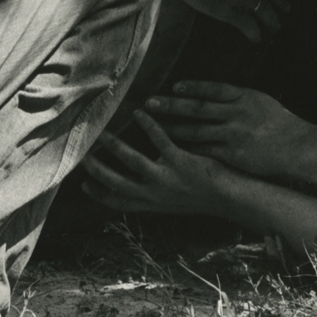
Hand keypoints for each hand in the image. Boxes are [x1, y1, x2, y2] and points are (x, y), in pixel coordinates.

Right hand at [82, 113, 243, 215]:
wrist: (233, 199)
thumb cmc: (207, 197)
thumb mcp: (176, 202)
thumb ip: (156, 194)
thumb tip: (139, 184)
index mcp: (154, 204)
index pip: (120, 202)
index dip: (99, 194)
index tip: (83, 184)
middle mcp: (157, 194)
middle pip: (118, 183)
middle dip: (97, 169)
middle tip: (82, 154)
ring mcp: (168, 179)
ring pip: (133, 161)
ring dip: (115, 146)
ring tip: (102, 132)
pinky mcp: (182, 162)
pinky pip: (160, 140)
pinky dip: (148, 125)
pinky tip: (138, 112)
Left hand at [144, 80, 306, 177]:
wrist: (298, 147)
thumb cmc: (280, 123)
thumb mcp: (259, 100)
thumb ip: (236, 97)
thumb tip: (210, 92)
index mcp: (244, 97)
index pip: (213, 89)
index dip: (192, 87)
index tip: (173, 86)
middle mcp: (237, 114)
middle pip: (198, 108)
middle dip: (172, 106)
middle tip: (150, 103)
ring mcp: (235, 135)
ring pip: (197, 131)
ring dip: (173, 128)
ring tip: (154, 126)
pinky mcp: (234, 155)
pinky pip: (205, 151)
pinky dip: (188, 149)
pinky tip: (172, 149)